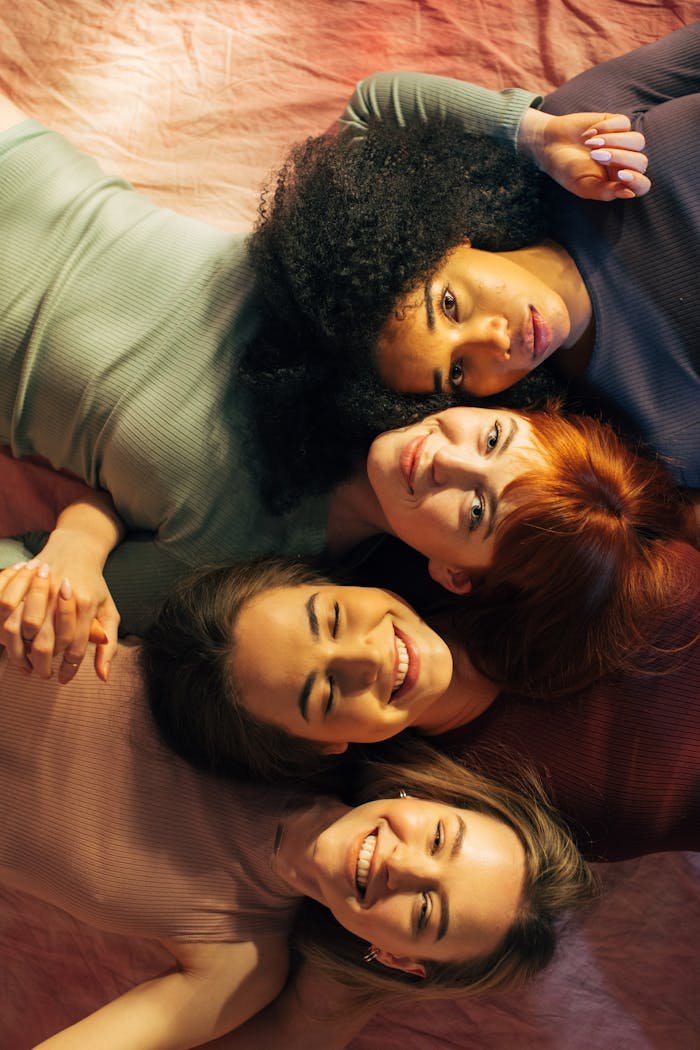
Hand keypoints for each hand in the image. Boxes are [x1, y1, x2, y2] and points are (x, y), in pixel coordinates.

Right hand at [0, 554, 118, 683]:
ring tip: (25, 664)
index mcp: (86, 604)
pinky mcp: (23, 580)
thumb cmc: (94, 586)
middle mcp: (60, 596)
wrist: (76, 549)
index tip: (62, 678)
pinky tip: (10, 642)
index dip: (68, 668)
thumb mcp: (108, 611)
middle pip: (44, 643)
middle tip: (42, 674)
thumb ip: (108, 646)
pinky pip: (5, 609)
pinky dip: (3, 629)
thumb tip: (103, 677)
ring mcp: (39, 587)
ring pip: (19, 629)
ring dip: (19, 653)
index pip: (75, 647)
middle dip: (42, 665)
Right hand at [519, 109, 650, 200]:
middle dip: (619, 157)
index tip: (621, 175)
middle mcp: (625, 163)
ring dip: (615, 141)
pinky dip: (607, 127)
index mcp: (619, 183)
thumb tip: (630, 193)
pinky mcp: (616, 124)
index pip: (641, 185)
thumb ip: (605, 192)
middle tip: (595, 156)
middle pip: (640, 161)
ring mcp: (623, 142)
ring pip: (637, 141)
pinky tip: (589, 133)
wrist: (551, 145)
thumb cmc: (567, 170)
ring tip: (591, 144)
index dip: (637, 181)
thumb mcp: (583, 186)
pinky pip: (624, 123)